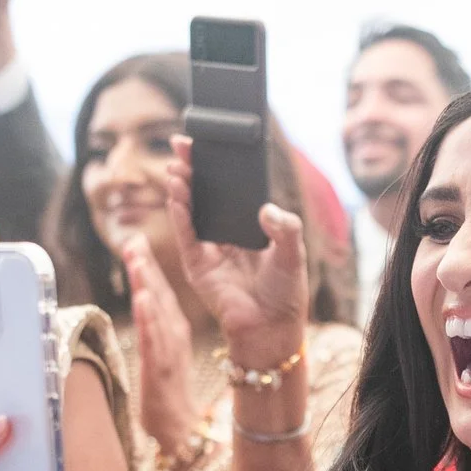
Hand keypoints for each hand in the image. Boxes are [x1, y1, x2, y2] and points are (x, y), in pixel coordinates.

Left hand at [122, 233, 202, 448]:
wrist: (182, 432)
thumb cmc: (169, 395)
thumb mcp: (162, 355)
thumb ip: (154, 329)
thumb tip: (143, 302)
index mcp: (174, 331)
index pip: (160, 293)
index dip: (149, 267)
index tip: (136, 241)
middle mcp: (174, 337)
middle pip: (160, 296)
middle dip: (146, 267)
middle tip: (134, 240)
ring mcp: (169, 353)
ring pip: (157, 314)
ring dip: (147, 285)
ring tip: (137, 260)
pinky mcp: (161, 371)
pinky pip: (154, 342)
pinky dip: (148, 319)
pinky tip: (142, 300)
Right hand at [164, 137, 307, 372]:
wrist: (272, 327)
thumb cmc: (285, 292)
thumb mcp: (293, 253)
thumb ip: (286, 228)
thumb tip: (266, 210)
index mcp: (248, 224)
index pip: (229, 188)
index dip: (217, 166)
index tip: (207, 142)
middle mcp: (225, 231)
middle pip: (204, 192)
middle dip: (192, 167)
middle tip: (182, 144)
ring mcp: (209, 246)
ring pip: (190, 209)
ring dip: (181, 188)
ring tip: (177, 168)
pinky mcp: (198, 264)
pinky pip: (186, 234)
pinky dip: (180, 214)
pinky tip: (177, 196)